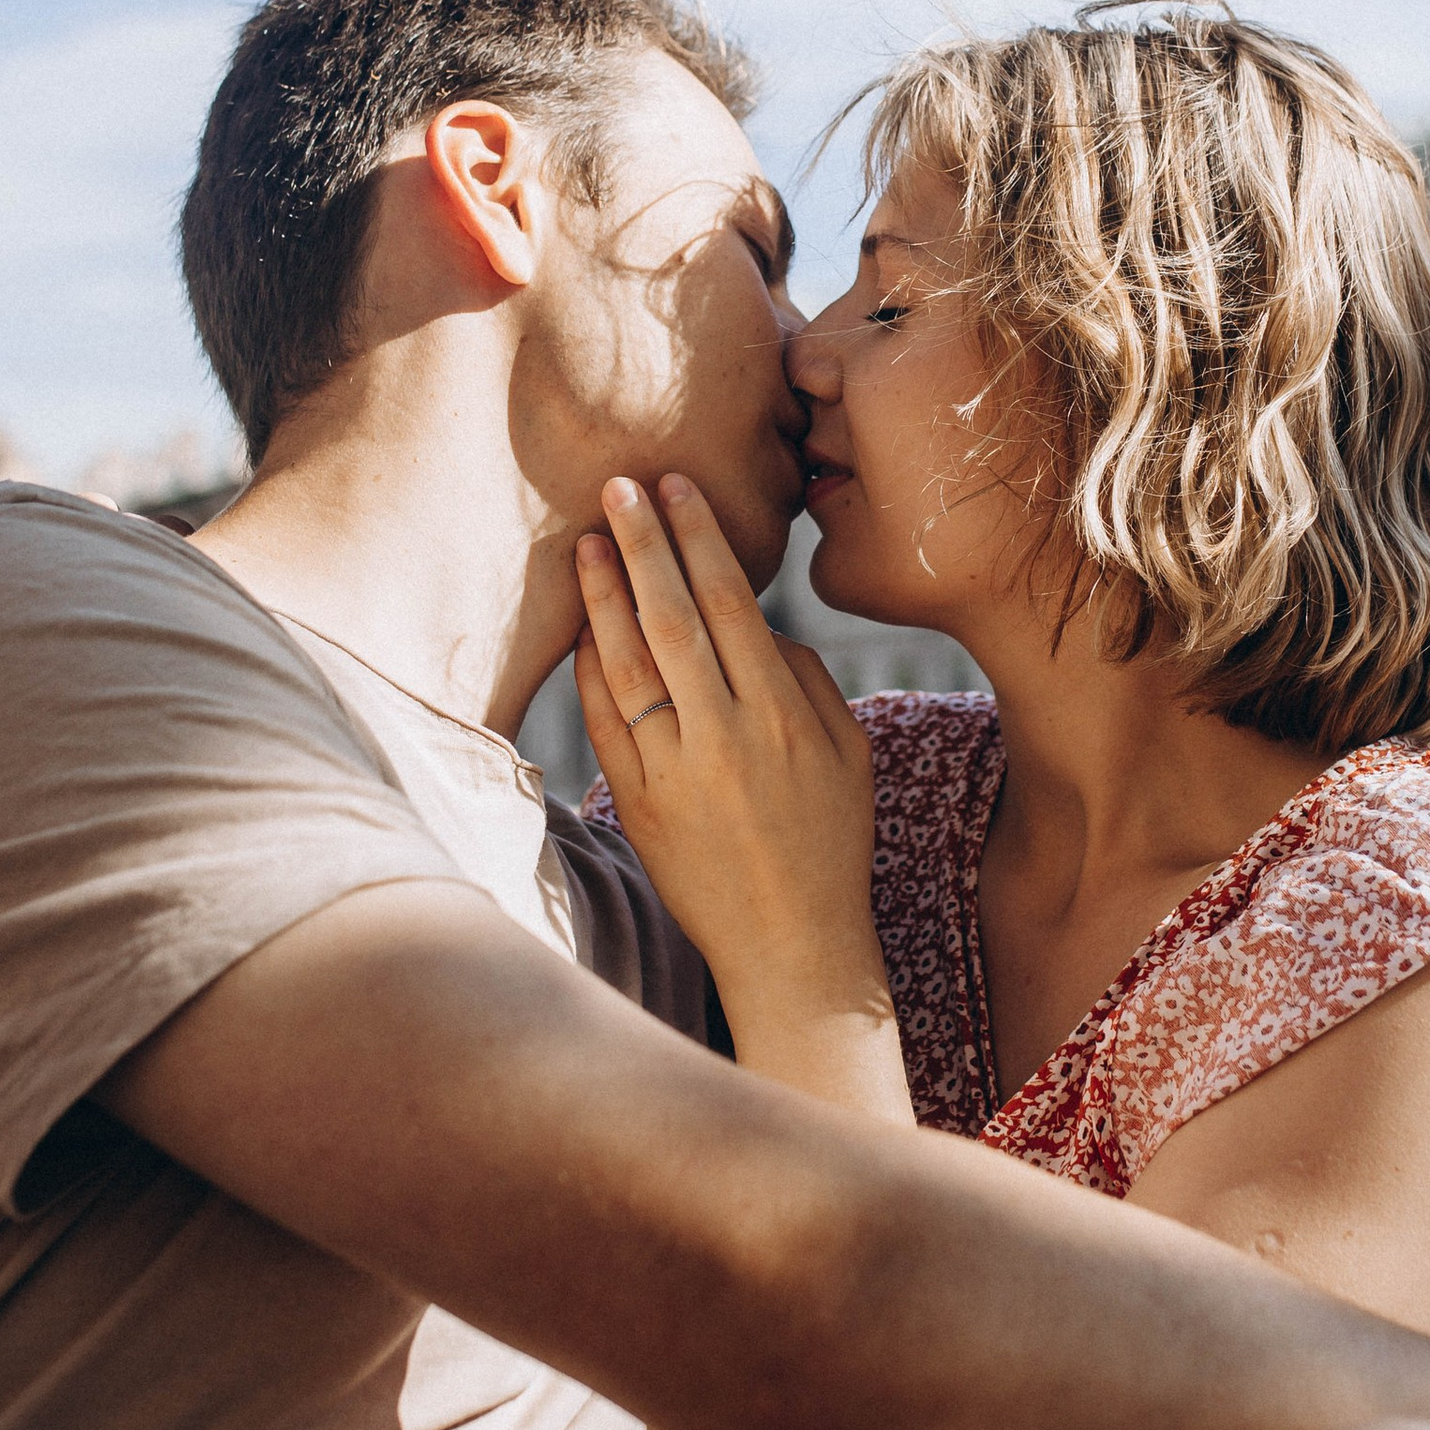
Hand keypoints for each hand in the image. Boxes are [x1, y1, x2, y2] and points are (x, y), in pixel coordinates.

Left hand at [576, 476, 909, 1118]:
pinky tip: (581, 627)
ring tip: (588, 541)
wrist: (791, 946)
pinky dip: (588, 670)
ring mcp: (673, 772)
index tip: (676, 486)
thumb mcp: (847, 752)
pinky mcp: (636, 805)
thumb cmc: (829, 841)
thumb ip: (806, 677)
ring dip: (604, 596)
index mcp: (782, 715)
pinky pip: (604, 723)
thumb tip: (753, 623)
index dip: (699, 537)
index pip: (731, 602)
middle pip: (673, 618)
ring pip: (627, 665)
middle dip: (644, 543)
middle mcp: (723, 736)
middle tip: (619, 484)